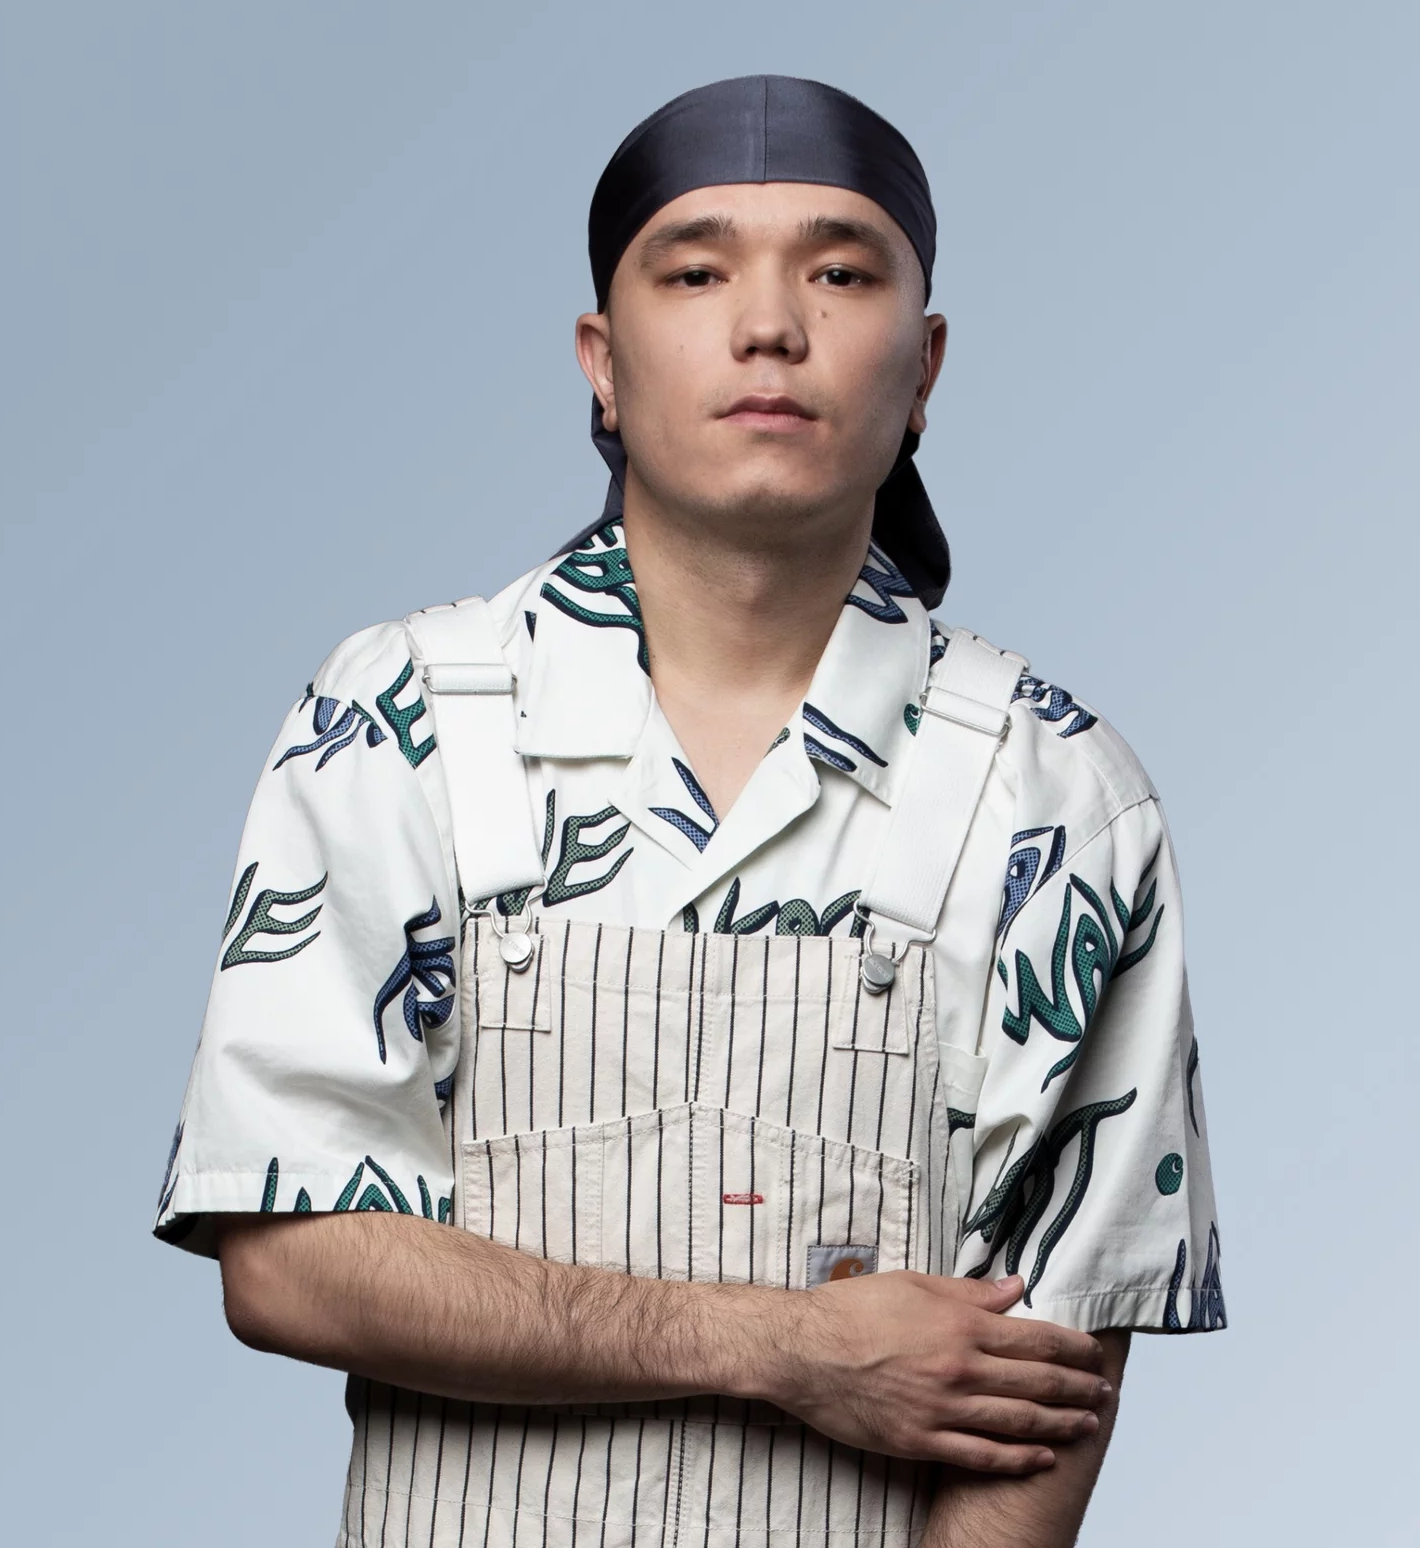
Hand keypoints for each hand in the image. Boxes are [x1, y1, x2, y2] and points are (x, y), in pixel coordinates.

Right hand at [761, 1271, 1109, 1473]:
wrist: (802, 1351)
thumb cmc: (851, 1312)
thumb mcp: (913, 1285)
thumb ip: (969, 1292)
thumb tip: (1014, 1287)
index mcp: (960, 1326)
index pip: (1035, 1340)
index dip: (1072, 1348)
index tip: (1095, 1351)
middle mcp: (959, 1370)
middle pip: (1036, 1384)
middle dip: (1078, 1387)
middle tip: (1104, 1391)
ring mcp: (942, 1410)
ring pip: (1018, 1422)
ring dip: (1060, 1424)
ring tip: (1088, 1423)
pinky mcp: (921, 1441)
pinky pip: (981, 1456)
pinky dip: (1018, 1458)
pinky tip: (1043, 1457)